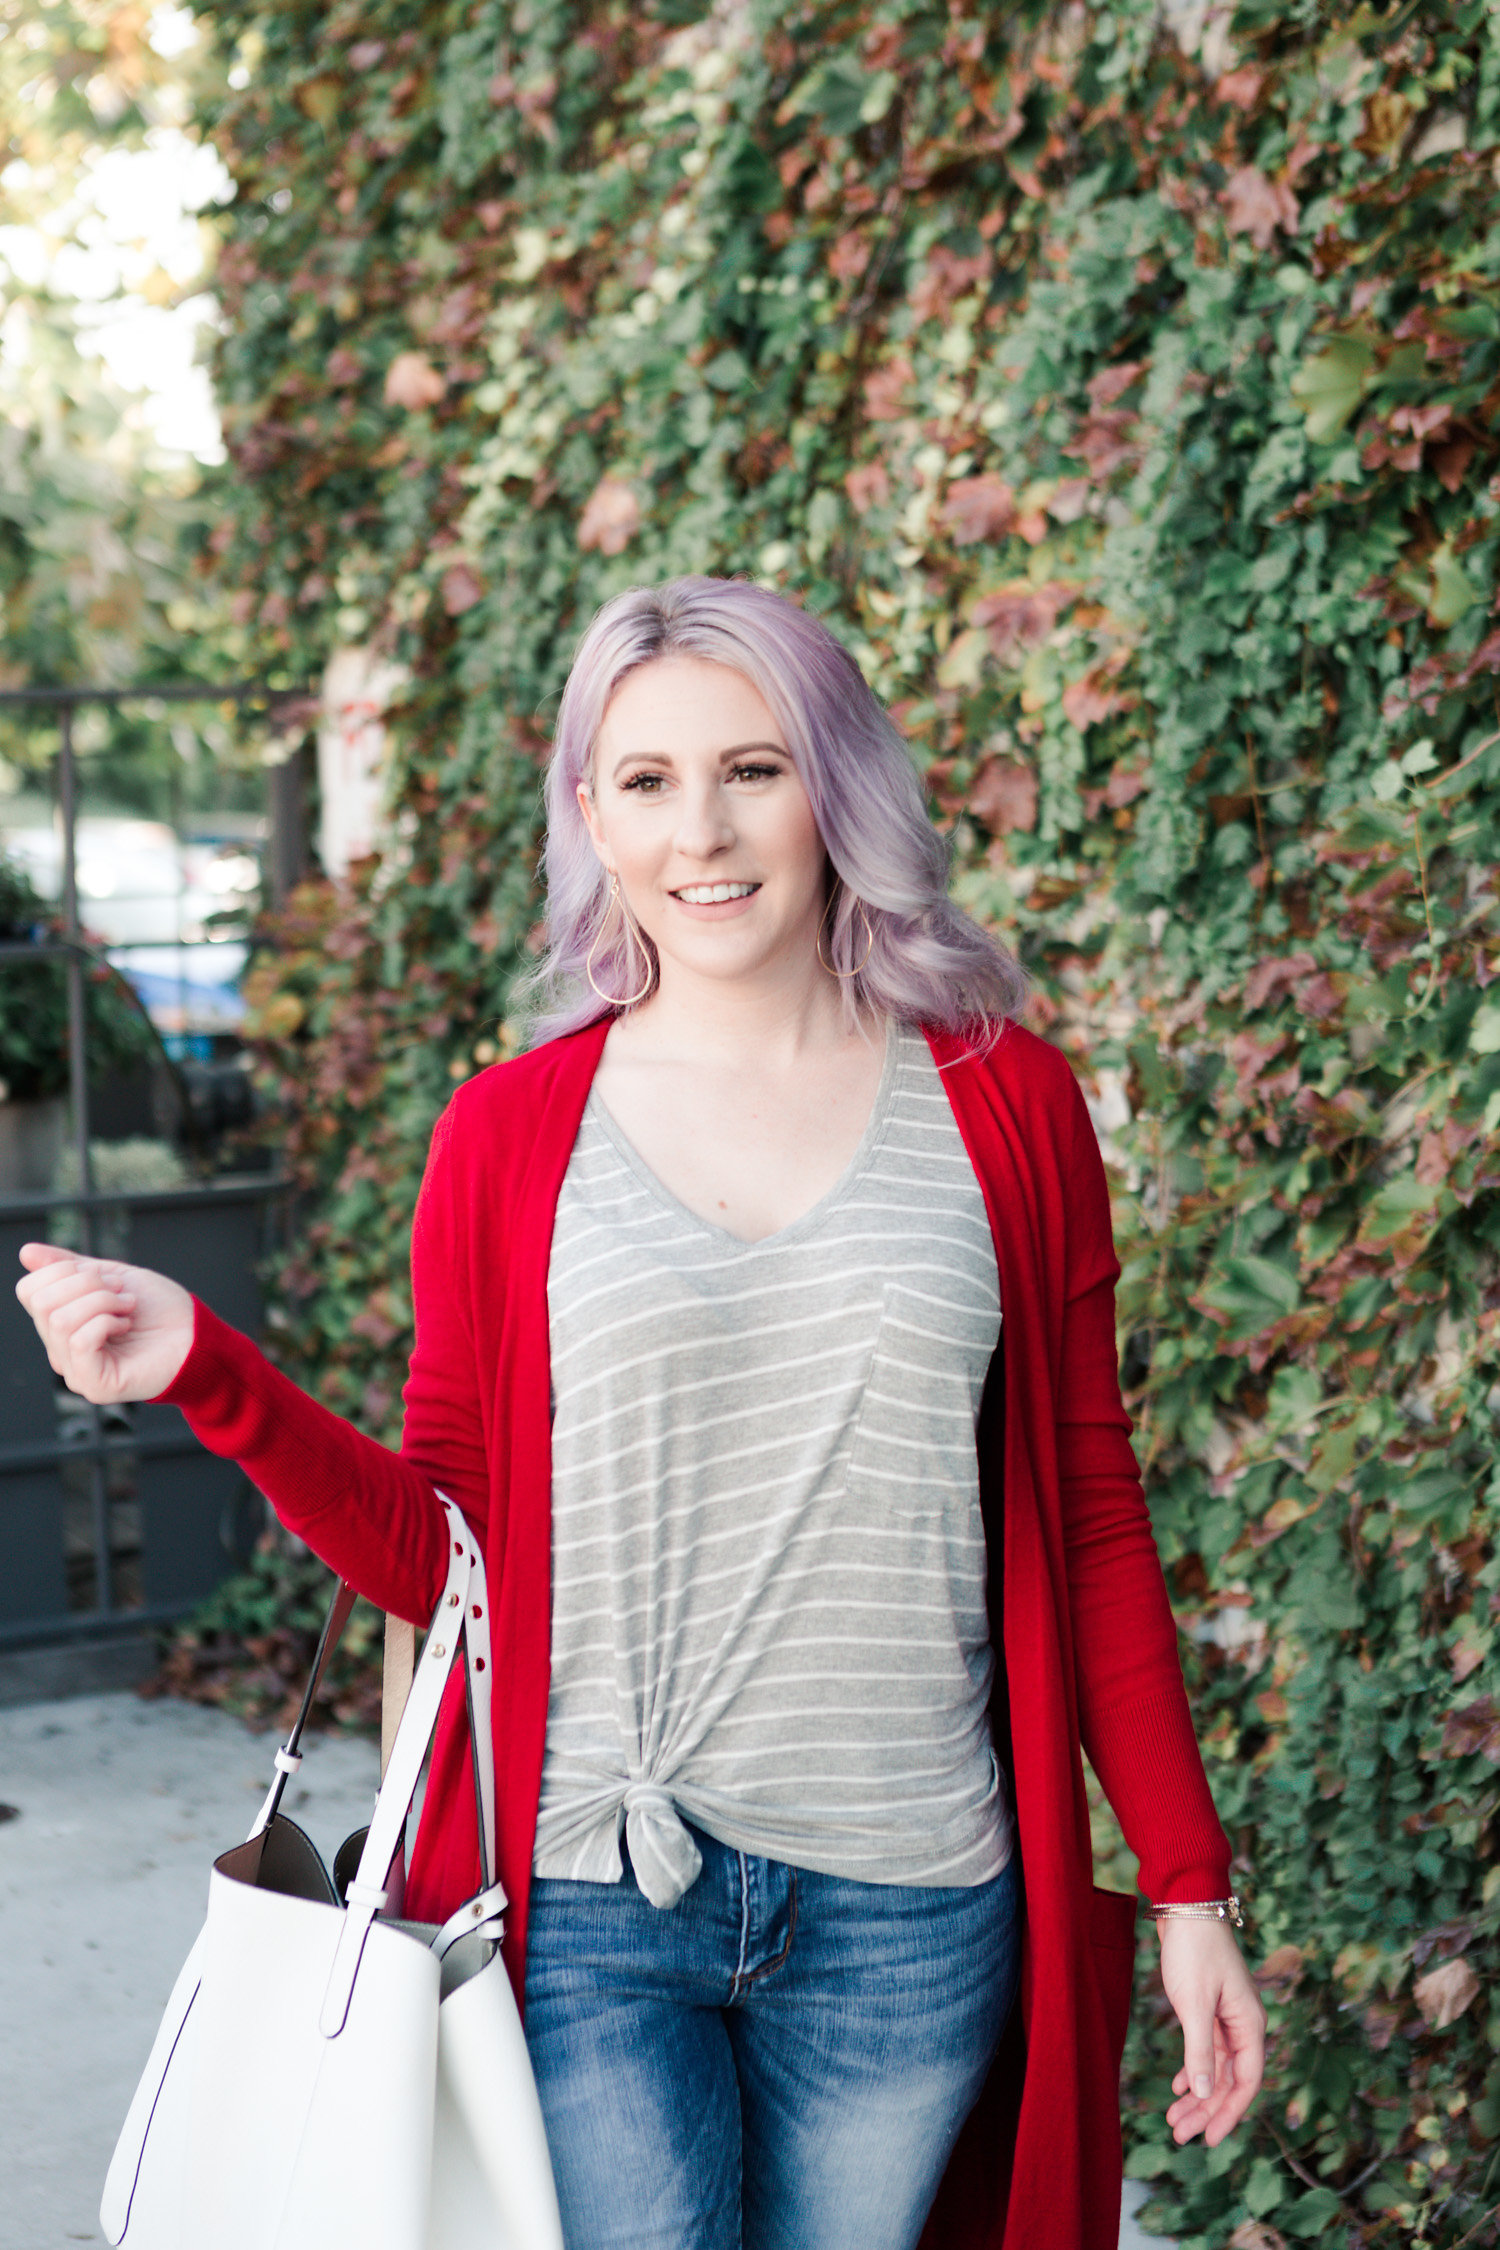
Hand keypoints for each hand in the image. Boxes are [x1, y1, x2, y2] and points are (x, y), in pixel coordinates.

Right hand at [16, 1242, 193, 1405]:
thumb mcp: (111, 1276)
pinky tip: (126, 1326)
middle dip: (88, 1285)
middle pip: (41, 1303)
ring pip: (59, 1321)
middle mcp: (61, 1351)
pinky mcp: (95, 1385)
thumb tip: (26, 1253)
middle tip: (122, 1293)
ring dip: (102, 1302)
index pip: (29, 1290)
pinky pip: (78, 1342)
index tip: (106, 1278)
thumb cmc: (160, 1309)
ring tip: (128, 1309)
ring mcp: (76, 1371)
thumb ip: (69, 1266)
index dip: (64, 1271)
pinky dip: (105, 1322)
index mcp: (60, 1325)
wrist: (197, 1333)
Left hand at [1157, 1916, 1265, 2146]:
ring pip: (1216, 2067)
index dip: (1228, 2113)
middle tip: (1180, 2135)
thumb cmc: (1194, 1951)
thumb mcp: (1194, 2004)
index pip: (1246, 2082)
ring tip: (1174, 2120)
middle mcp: (1244, 2024)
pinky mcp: (1210, 2008)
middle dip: (1207, 2110)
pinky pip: (1207, 2050)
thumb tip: (1205, 2095)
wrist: (1186, 1906)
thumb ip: (1201, 2050)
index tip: (1209, 2139)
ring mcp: (1228, 2017)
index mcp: (1250, 2025)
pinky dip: (1193, 2069)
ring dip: (1197, 2094)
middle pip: (1230, 2080)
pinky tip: (1178, 2087)